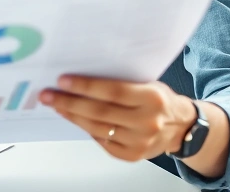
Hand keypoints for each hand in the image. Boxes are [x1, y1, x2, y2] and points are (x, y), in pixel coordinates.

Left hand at [39, 75, 195, 161]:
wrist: (181, 126)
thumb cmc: (159, 100)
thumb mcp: (147, 83)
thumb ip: (120, 80)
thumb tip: (82, 75)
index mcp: (152, 97)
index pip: (112, 91)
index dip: (85, 86)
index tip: (62, 80)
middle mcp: (147, 121)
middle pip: (100, 111)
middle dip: (69, 102)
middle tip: (48, 95)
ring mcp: (140, 141)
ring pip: (97, 128)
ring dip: (72, 116)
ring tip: (56, 105)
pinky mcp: (133, 155)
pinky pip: (102, 141)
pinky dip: (86, 128)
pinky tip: (75, 118)